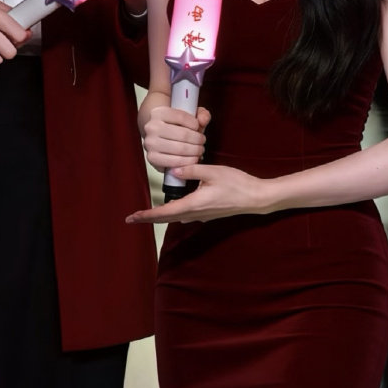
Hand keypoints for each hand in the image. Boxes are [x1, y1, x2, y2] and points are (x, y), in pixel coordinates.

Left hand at [126, 163, 267, 224]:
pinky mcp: (207, 214)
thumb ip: (190, 169)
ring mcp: (202, 215)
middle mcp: (195, 213)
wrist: (255, 198)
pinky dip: (175, 212)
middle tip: (132, 218)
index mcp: (194, 203)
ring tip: (148, 213)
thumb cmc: (236, 183)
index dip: (147, 215)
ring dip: (162, 215)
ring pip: (176, 216)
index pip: (165, 212)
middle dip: (149, 218)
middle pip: (167, 218)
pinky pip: (186, 214)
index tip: (132, 218)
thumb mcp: (212, 171)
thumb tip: (173, 169)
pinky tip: (173, 205)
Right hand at [142, 105, 209, 171]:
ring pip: (180, 149)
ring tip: (200, 150)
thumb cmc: (176, 126)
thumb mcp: (190, 116)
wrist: (159, 137)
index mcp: (159, 112)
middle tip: (202, 142)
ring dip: (195, 151)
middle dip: (198, 140)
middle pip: (183, 134)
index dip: (195, 123)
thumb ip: (201, 114)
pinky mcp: (152, 158)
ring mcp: (150, 143)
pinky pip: (175, 162)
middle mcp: (152, 127)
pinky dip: (188, 162)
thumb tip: (203, 120)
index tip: (198, 127)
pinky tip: (193, 159)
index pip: (181, 117)